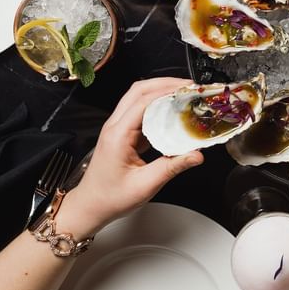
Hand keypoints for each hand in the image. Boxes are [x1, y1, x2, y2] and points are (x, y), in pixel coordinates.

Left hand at [56, 78, 203, 236]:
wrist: (91, 206)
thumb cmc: (110, 198)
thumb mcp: (146, 185)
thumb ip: (173, 167)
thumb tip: (196, 155)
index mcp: (118, 135)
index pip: (143, 102)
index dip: (167, 92)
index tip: (188, 90)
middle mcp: (115, 126)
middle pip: (138, 90)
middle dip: (165, 83)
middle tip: (188, 86)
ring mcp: (117, 128)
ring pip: (137, 97)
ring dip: (159, 91)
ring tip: (183, 94)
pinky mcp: (123, 133)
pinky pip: (139, 110)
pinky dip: (157, 104)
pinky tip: (172, 111)